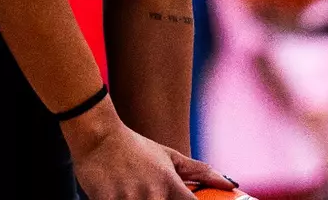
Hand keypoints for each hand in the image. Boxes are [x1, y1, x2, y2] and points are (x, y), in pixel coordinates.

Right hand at [65, 104, 235, 199]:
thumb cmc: (135, 147)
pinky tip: (119, 193)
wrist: (97, 135)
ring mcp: (129, 199)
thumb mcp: (168, 157)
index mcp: (170, 185)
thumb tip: (230, 184)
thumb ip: (199, 172)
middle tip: (151, 193)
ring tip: (134, 190)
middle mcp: (152, 195)